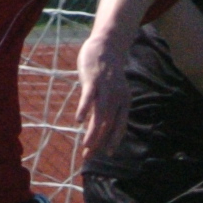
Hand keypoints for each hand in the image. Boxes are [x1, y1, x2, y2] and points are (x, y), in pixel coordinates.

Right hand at [73, 28, 133, 155]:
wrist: (106, 46)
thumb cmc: (107, 73)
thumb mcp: (112, 91)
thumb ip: (107, 108)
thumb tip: (100, 126)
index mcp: (124, 101)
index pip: (119, 126)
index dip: (114, 141)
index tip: (108, 154)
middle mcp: (117, 97)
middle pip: (108, 124)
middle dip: (99, 142)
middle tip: (89, 156)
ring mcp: (105, 89)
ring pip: (100, 115)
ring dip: (93, 132)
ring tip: (86, 146)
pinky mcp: (93, 80)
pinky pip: (89, 97)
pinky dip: (84, 109)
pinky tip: (78, 120)